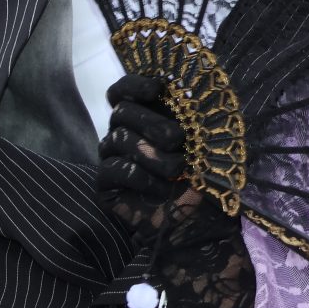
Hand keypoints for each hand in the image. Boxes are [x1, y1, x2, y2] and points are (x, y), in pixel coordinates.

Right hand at [97, 73, 189, 231]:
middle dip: (151, 122)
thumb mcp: (202, 142)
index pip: (123, 91)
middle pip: (122, 111)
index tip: (157, 89)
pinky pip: (113, 169)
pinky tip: (161, 188)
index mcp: (145, 117)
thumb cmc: (201, 178)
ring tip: (177, 169)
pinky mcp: (105, 184)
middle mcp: (125, 133)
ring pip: (118, 138)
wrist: (197, 222)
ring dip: (153, 154)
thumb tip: (182, 87)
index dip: (134, 85)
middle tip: (177, 138)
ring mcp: (112, 158)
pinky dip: (140, 176)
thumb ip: (190, 115)